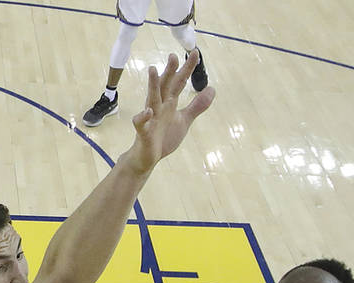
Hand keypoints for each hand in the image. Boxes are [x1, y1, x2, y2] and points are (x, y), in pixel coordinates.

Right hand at [124, 50, 215, 174]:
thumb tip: (212, 89)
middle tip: (174, 55)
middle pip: (165, 85)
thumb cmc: (163, 137)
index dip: (187, 69)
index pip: (180, 82)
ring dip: (152, 84)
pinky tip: (147, 111)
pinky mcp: (144, 132)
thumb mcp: (184, 119)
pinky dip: (142, 117)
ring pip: (151, 98)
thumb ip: (197, 105)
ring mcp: (150, 118)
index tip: (195, 53)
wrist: (147, 157)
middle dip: (169, 71)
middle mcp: (159, 106)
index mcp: (169, 102)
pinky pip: (141, 123)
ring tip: (153, 69)